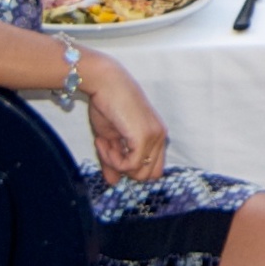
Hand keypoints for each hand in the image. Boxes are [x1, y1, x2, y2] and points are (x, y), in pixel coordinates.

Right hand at [83, 60, 167, 181]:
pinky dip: (114, 160)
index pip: (153, 169)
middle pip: (149, 176)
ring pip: (140, 174)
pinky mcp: (145, 137)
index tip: (111, 152)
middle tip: (107, 149)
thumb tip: (113, 183)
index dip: (131, 168)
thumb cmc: (107, 105)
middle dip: (125, 170)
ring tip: (104, 142)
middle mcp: (160, 136)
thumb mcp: (110, 139)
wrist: (104, 82)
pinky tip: (104, 142)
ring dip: (118, 164)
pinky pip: (131, 166)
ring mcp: (155, 137)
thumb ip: (113, 161)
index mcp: (156, 135)